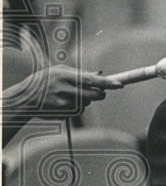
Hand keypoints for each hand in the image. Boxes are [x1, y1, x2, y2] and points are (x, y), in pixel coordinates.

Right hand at [2, 65, 121, 118]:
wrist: (24, 98)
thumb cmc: (45, 80)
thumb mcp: (59, 71)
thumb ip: (80, 73)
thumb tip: (101, 74)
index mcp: (63, 75)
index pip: (90, 80)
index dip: (106, 83)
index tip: (120, 85)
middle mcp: (63, 89)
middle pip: (93, 96)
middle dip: (100, 94)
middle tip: (100, 92)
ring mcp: (62, 103)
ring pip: (87, 104)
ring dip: (85, 101)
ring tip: (70, 95)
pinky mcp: (62, 113)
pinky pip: (78, 112)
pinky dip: (77, 108)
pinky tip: (64, 103)